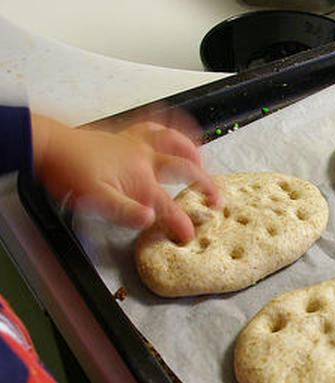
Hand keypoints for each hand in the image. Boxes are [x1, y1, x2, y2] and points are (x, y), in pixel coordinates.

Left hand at [31, 113, 221, 242]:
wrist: (49, 146)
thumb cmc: (69, 172)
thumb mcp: (96, 200)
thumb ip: (125, 211)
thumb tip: (150, 219)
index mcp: (139, 179)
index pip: (168, 206)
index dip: (182, 223)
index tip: (190, 235)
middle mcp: (143, 158)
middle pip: (184, 168)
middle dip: (205, 184)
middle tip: (216, 198)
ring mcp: (136, 144)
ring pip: (173, 140)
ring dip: (192, 150)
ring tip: (202, 159)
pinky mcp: (125, 136)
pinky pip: (153, 126)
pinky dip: (167, 126)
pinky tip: (172, 130)